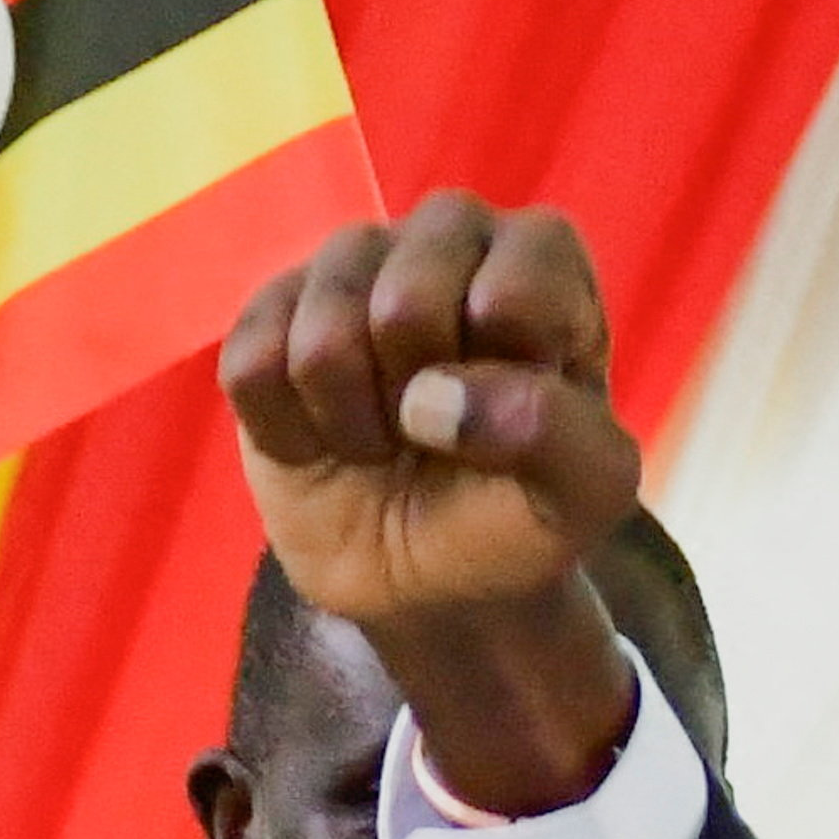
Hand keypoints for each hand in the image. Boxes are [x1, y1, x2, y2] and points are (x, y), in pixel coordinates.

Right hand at [222, 190, 649, 811]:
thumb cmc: (529, 523)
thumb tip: (440, 398)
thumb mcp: (589, 492)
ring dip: (354, 404)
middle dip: (425, 376)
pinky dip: (288, 417)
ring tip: (382, 445)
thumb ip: (554, 433)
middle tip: (436, 436)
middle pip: (408, 267)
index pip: (520, 260)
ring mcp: (345, 281)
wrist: (437, 586)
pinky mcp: (265, 330)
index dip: (512, 348)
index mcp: (540, 270)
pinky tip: (326, 441)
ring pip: (321, 307)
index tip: (514, 410)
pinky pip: (250, 349)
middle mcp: (442, 252)